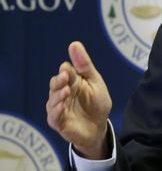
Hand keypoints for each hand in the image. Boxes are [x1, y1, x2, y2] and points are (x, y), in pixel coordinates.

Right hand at [46, 41, 112, 158]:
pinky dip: (57, 112)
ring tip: (66, 92)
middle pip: (55, 85)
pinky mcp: (58, 122)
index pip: (65, 74)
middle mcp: (61, 94)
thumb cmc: (97, 102)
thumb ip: (84, 65)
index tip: (66, 68)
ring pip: (53, 101)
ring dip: (58, 96)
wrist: (100, 126)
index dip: (65, 71)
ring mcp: (58, 108)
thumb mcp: (94, 81)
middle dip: (58, 82)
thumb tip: (74, 44)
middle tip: (64, 78)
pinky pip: (54, 117)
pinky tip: (62, 106)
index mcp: (70, 82)